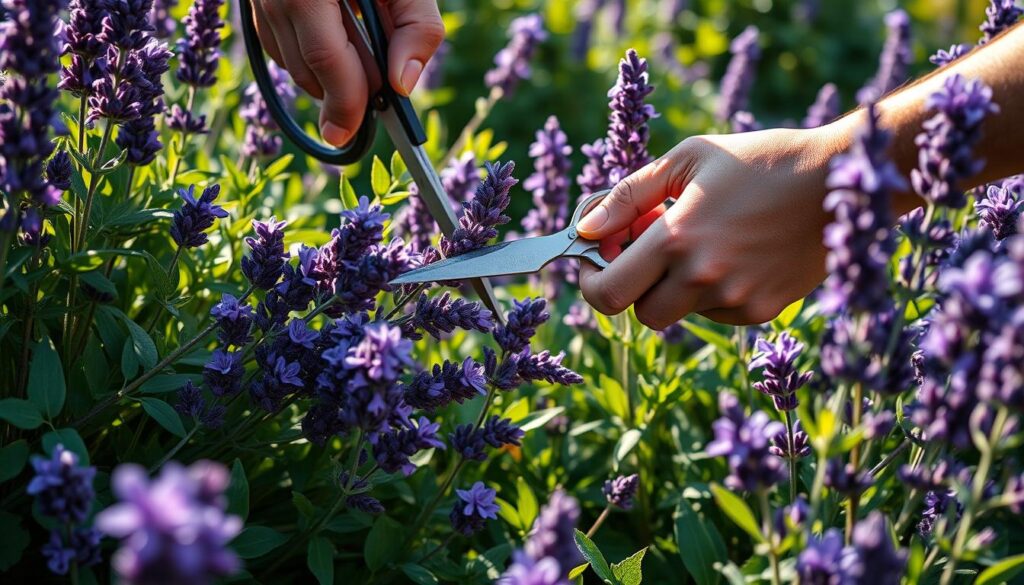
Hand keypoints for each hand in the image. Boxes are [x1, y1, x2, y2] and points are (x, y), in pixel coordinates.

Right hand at [251, 0, 443, 145]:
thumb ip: (416, 27)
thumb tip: (403, 86)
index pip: (326, 58)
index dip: (343, 102)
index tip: (350, 134)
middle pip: (307, 68)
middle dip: (344, 90)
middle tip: (379, 96)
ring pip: (291, 63)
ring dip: (329, 76)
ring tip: (363, 58)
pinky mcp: (255, 4)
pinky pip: (280, 47)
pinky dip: (310, 58)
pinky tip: (337, 42)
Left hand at [577, 126, 847, 326]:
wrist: (839, 178)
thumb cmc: (759, 158)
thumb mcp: (687, 159)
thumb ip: (626, 196)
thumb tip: (584, 228)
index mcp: (676, 238)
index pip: (607, 294)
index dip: (593, 281)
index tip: (598, 258)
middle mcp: (702, 277)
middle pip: (640, 313)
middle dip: (635, 285)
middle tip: (647, 250)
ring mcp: (734, 299)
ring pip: (679, 312)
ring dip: (675, 285)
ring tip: (702, 240)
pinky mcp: (761, 309)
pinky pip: (714, 312)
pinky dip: (710, 291)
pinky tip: (734, 252)